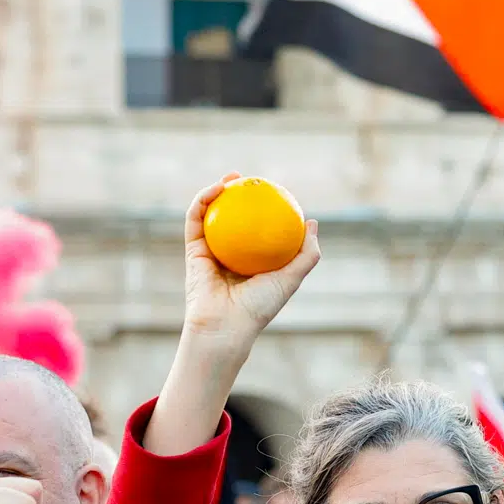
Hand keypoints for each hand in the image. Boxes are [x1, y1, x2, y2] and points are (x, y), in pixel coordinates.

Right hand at [181, 172, 320, 357]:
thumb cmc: (260, 307)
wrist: (225, 325)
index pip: (258, 229)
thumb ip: (307, 254)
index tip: (276, 191)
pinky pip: (196, 220)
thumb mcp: (292, 278)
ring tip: (233, 177)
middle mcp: (230, 254)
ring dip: (218, 190)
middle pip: (233, 218)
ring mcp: (209, 251)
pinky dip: (203, 200)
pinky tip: (218, 188)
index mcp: (252, 261)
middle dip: (239, 195)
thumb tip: (312, 222)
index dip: (265, 208)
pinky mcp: (192, 250)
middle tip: (252, 180)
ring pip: (211, 214)